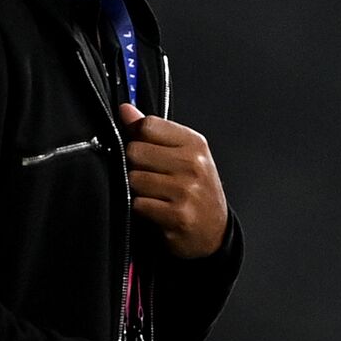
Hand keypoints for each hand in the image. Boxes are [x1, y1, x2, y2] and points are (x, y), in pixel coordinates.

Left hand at [119, 104, 229, 258]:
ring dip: (136, 189)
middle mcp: (193, 164)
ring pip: (134, 179)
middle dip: (134, 165)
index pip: (148, 125)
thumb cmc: (196, 190)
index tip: (143, 147)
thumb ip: (153, 132)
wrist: (214, 231)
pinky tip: (155, 209)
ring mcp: (186, 190)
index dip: (137, 137)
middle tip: (149, 175)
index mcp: (194, 143)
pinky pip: (138, 204)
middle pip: (135, 151)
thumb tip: (125, 109)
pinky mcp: (177, 215)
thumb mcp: (183, 155)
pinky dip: (140, 208)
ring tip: (153, 194)